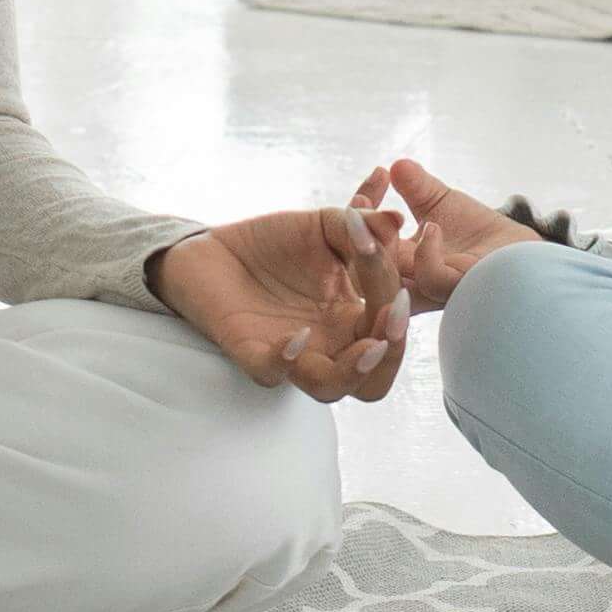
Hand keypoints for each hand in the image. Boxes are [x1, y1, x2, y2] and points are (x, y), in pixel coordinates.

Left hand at [153, 204, 414, 403]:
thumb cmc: (275, 243)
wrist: (215, 247)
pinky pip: (271, 374)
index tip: (382, 248)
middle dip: (392, 350)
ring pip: (330, 389)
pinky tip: (298, 334)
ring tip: (369, 345)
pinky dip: (287, 359)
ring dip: (354, 370)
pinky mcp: (250, 351)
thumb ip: (360, 226)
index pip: (390, 322)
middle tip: (392, 315)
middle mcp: (327, 344)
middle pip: (373, 377)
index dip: (395, 293)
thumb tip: (396, 223)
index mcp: (351, 317)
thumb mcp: (324, 225)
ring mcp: (290, 354)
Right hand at [368, 159, 553, 312]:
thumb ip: (418, 187)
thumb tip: (396, 164)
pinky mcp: (459, 292)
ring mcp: (431, 291)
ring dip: (380, 245)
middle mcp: (408, 281)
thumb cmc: (483, 236)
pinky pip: (429, 279)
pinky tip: (434, 229)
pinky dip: (425, 253)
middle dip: (353, 233)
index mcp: (400, 260)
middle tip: (360, 201)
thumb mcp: (443, 204)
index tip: (370, 182)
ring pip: (387, 279)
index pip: (362, 241)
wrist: (524, 256)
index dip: (356, 214)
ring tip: (391, 215)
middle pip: (362, 265)